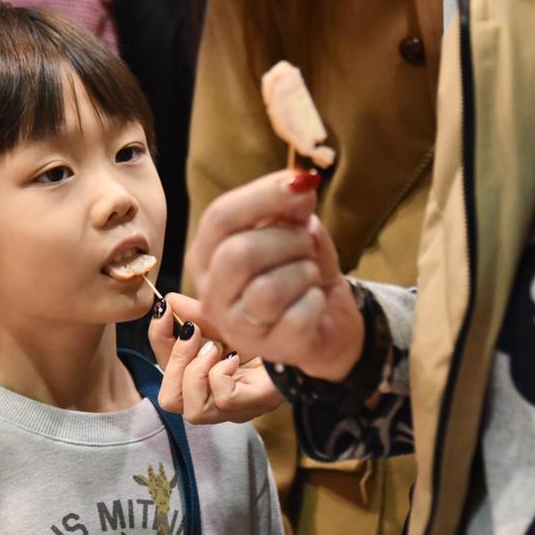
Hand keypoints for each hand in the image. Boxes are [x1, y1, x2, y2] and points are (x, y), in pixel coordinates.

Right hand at [148, 295, 284, 423]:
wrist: (305, 342)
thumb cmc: (265, 336)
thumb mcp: (225, 322)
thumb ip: (196, 314)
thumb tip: (167, 300)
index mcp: (201, 379)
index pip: (164, 370)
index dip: (157, 341)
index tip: (164, 311)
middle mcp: (213, 400)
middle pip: (170, 400)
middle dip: (175, 361)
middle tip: (194, 333)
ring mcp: (234, 410)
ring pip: (193, 410)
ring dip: (197, 372)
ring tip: (215, 349)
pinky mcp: (255, 405)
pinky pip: (224, 399)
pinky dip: (222, 374)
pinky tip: (235, 359)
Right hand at [184, 171, 363, 381]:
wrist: (328, 318)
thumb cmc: (299, 270)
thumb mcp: (295, 229)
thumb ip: (290, 208)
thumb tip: (300, 185)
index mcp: (206, 255)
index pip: (220, 218)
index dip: (263, 196)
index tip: (301, 185)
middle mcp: (212, 293)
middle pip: (238, 255)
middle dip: (286, 240)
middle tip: (306, 244)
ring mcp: (237, 327)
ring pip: (266, 291)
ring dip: (303, 272)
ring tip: (309, 275)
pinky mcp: (271, 349)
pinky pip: (297, 317)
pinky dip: (315, 300)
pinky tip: (314, 301)